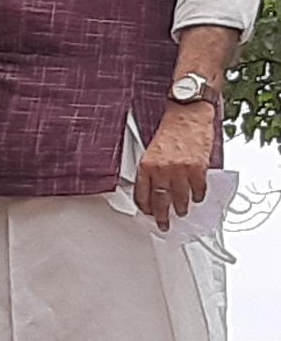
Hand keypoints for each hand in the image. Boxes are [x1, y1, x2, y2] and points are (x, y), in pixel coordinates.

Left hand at [135, 103, 213, 230]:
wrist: (187, 114)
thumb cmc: (170, 129)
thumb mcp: (151, 149)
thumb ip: (151, 170)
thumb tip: (152, 189)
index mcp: (147, 165)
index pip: (142, 195)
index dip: (145, 208)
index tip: (148, 214)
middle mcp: (162, 170)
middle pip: (160, 202)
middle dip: (162, 217)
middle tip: (163, 225)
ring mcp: (181, 171)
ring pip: (180, 200)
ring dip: (181, 209)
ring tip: (181, 212)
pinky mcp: (198, 169)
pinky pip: (198, 191)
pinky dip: (197, 197)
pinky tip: (196, 198)